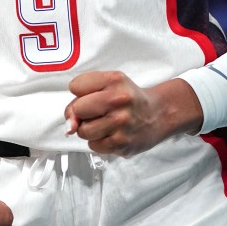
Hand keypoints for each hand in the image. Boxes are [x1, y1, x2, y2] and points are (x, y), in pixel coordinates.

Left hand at [64, 71, 202, 156]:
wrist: (157, 115)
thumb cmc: (128, 99)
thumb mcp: (109, 84)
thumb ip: (82, 97)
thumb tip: (69, 126)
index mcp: (114, 80)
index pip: (75, 86)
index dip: (80, 93)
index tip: (92, 95)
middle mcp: (119, 100)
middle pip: (77, 109)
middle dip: (82, 113)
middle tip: (96, 112)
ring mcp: (121, 123)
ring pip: (83, 131)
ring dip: (89, 129)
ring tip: (104, 123)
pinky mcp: (122, 144)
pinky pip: (94, 145)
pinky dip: (98, 141)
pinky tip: (111, 134)